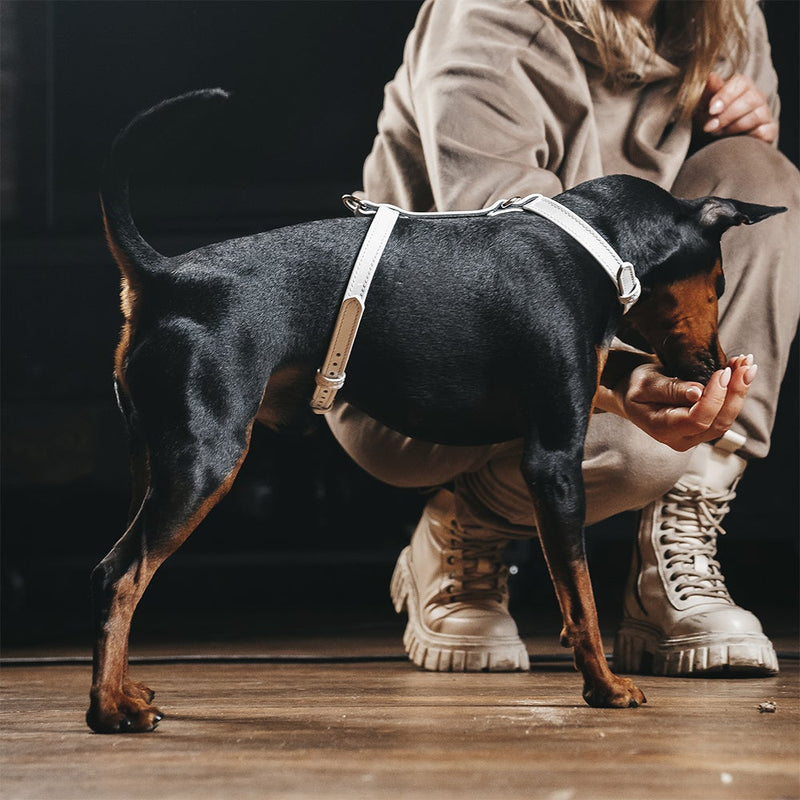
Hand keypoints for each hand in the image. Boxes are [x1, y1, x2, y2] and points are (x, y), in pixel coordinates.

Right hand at [614, 355, 756, 451]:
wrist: (633, 395)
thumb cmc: (635, 387)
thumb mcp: (645, 383)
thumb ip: (670, 389)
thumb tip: (698, 392)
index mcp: (663, 429)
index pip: (697, 420)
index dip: (714, 397)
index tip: (722, 372)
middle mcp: (681, 439)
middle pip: (718, 422)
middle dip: (735, 392)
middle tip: (744, 364)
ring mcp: (694, 436)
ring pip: (726, 419)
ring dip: (739, 391)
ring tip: (746, 364)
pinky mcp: (704, 427)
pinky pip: (724, 414)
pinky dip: (735, 393)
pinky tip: (740, 372)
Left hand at [696, 72, 777, 143]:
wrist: (712, 144)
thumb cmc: (709, 122)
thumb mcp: (703, 108)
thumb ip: (709, 92)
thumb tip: (711, 76)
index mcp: (742, 86)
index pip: (741, 82)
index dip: (726, 96)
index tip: (711, 110)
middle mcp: (757, 97)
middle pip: (750, 99)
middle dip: (727, 115)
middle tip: (710, 127)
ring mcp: (765, 113)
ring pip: (756, 116)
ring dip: (733, 128)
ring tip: (717, 134)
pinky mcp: (769, 130)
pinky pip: (763, 132)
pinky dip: (746, 138)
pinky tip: (733, 140)